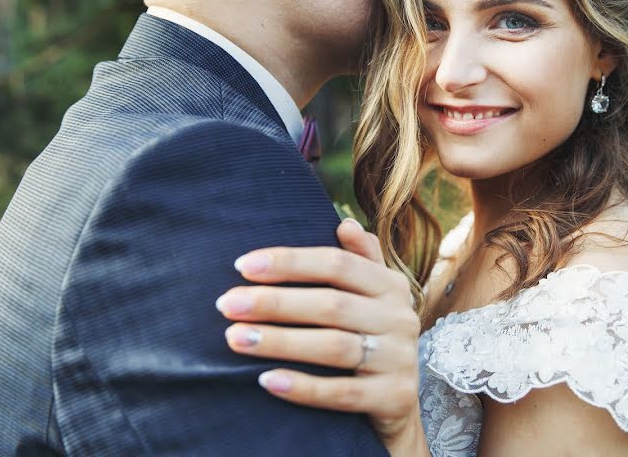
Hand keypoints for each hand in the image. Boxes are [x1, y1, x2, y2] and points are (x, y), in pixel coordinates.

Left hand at [216, 220, 424, 446]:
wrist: (399, 403)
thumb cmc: (372, 338)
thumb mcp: (374, 297)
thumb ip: (361, 260)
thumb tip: (346, 224)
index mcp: (391, 286)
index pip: (338, 264)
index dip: (290, 262)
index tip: (242, 266)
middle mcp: (400, 318)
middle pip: (331, 304)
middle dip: (274, 303)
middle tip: (227, 305)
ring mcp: (399, 359)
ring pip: (334, 347)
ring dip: (280, 342)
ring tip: (236, 339)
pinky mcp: (394, 398)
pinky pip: (342, 393)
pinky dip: (303, 387)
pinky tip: (266, 380)